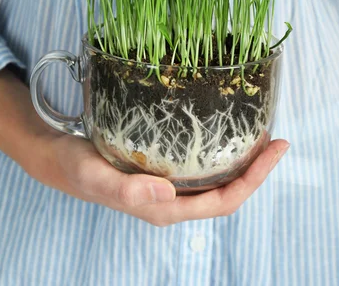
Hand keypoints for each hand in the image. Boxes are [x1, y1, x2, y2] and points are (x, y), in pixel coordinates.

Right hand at [32, 130, 288, 226]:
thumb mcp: (99, 178)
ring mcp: (171, 186)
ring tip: (260, 132)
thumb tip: (168, 196)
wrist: (62, 159)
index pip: (223, 201)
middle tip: (277, 137)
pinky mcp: (164, 169)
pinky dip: (220, 149)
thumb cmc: (79, 170)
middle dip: (257, 169)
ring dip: (242, 159)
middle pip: (228, 191)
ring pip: (217, 178)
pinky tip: (225, 130)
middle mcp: (174, 200)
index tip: (274, 151)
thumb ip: (130, 190)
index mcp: (166, 209)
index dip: (254, 180)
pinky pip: (202, 164)